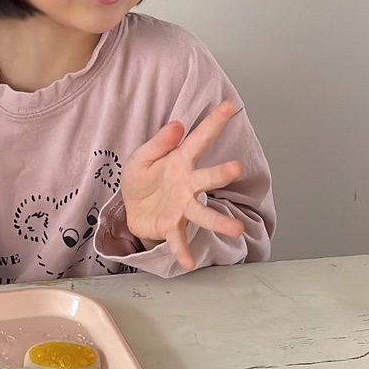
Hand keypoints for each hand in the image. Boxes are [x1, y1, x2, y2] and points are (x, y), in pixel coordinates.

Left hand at [121, 100, 244, 270]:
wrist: (132, 208)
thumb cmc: (143, 179)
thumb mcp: (142, 157)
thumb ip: (158, 143)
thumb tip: (177, 125)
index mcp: (180, 161)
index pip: (199, 139)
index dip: (214, 122)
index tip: (230, 106)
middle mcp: (187, 184)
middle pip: (206, 178)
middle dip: (221, 174)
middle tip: (236, 168)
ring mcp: (182, 207)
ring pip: (202, 213)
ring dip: (218, 221)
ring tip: (236, 229)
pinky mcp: (171, 226)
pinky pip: (178, 239)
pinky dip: (183, 251)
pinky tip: (189, 263)